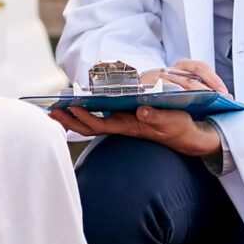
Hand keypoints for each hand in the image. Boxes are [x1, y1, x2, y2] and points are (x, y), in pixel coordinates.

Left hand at [47, 60, 227, 157]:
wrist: (193, 137)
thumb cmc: (184, 129)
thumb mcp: (176, 123)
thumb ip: (160, 118)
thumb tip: (141, 110)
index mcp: (132, 127)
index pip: (103, 124)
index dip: (85, 117)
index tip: (70, 107)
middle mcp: (124, 126)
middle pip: (91, 125)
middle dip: (70, 120)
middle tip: (50, 112)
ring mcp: (124, 123)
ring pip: (93, 122)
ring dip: (74, 117)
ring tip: (56, 109)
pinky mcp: (127, 119)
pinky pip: (101, 118)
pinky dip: (87, 112)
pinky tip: (77, 107)